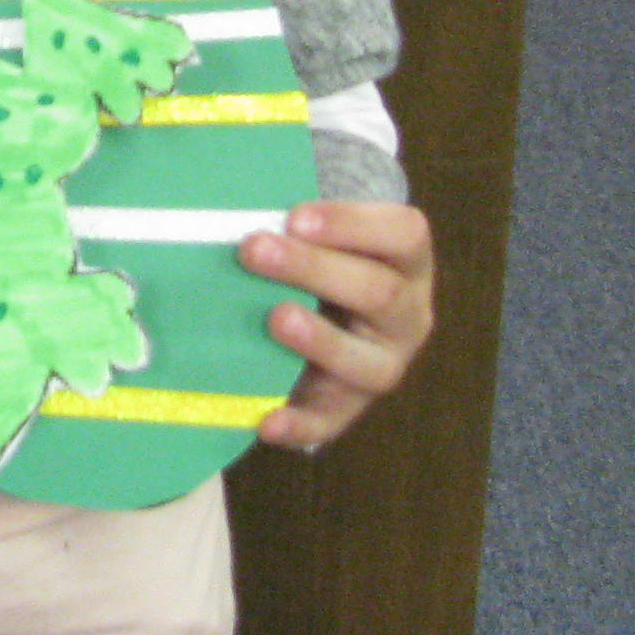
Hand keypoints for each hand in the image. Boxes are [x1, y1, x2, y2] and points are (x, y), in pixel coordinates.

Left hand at [238, 200, 434, 453]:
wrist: (331, 316)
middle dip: (313, 269)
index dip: (352, 224)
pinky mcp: (349, 406)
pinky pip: (331, 421)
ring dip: (320, 341)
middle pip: (378, 292)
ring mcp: (383, 364)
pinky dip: (299, 424)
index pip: (404, 234)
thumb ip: (292, 225)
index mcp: (407, 261)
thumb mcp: (322, 237)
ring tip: (276, 320)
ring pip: (368, 362)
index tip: (294, 216)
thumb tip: (227, 210)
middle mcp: (408, 315)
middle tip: (254, 250)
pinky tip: (267, 420)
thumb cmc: (318, 261)